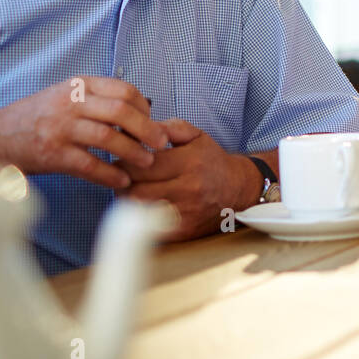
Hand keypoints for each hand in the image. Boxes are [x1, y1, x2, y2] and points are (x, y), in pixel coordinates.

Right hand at [0, 77, 169, 188]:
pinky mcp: (52, 154)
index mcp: (77, 85)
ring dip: (133, 152)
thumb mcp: (64, 96)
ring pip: (108, 137)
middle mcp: (69, 102)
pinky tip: (121, 181)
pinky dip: (110, 174)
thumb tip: (140, 110)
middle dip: (147, 129)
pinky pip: (89, 165)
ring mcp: (59, 128)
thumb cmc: (36, 119)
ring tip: (146, 163)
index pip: (123, 90)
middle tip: (161, 144)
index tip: (154, 122)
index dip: (145, 108)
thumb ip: (96, 99)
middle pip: (121, 111)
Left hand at [121, 119, 261, 241]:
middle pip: (136, 190)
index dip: (124, 164)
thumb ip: (169, 127)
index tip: (120, 162)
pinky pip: (151, 228)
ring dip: (129, 201)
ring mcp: (188, 212)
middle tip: (120, 178)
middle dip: (122, 184)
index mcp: (190, 162)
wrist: (238, 189)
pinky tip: (144, 206)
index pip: (142, 166)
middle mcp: (190, 188)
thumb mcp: (196, 136)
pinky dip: (142, 218)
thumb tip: (142, 128)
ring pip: (141, 211)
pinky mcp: (185, 231)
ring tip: (130, 191)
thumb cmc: (211, 161)